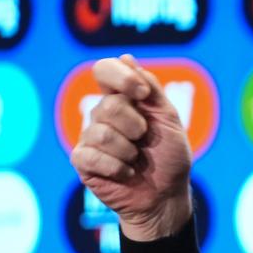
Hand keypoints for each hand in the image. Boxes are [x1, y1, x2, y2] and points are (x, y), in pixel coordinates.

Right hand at [69, 53, 192, 240]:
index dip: (121, 77)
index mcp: (123, 99)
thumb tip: (126, 58)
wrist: (166, 195)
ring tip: (136, 159)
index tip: (142, 94)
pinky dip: (118, 168)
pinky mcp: (83, 161)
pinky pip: (92, 156)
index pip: (104, 70)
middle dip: (135, 125)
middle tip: (144, 140)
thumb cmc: (169, 157)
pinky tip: (127, 173)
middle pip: (108, 105)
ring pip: (101, 132)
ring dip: (128, 151)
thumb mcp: (168, 119)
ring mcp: (90, 137)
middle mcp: (102, 115)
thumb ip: (151, 89)